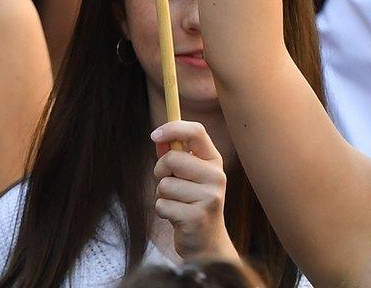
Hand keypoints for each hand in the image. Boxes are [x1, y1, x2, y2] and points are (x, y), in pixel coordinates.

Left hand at [150, 121, 238, 261]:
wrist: (207, 242)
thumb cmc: (192, 202)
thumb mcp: (188, 176)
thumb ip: (175, 156)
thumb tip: (158, 138)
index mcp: (214, 160)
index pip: (196, 132)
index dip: (173, 128)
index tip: (154, 135)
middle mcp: (216, 176)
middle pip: (172, 158)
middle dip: (160, 171)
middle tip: (168, 183)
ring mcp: (209, 196)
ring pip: (165, 184)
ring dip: (163, 195)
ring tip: (177, 203)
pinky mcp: (196, 216)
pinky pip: (162, 205)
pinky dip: (162, 211)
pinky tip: (176, 217)